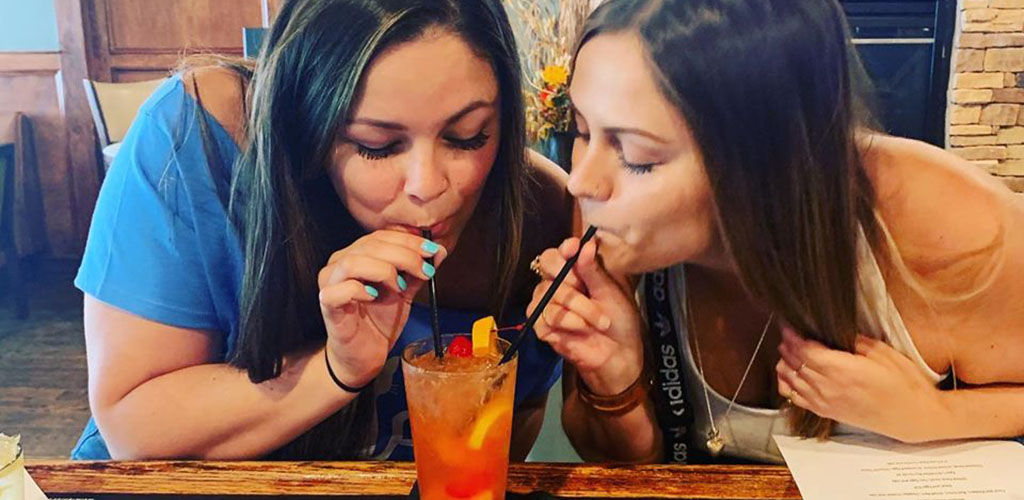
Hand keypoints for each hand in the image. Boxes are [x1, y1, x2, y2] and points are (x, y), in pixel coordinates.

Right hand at [318, 230, 446, 387]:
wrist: (362, 356)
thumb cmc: (377, 321)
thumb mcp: (404, 292)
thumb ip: (417, 271)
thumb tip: (439, 251)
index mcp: (357, 255)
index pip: (381, 236)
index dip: (409, 241)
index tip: (433, 250)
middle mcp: (339, 264)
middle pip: (370, 245)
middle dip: (404, 255)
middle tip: (425, 270)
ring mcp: (330, 283)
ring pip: (354, 262)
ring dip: (384, 270)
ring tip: (400, 287)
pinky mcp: (327, 305)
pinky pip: (339, 289)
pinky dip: (360, 289)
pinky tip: (374, 297)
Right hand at [529, 237, 644, 395]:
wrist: (617, 354)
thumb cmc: (619, 319)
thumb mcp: (611, 291)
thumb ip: (594, 270)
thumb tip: (586, 244)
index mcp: (575, 271)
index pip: (559, 252)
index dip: (565, 249)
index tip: (574, 248)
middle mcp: (557, 283)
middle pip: (548, 265)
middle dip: (573, 281)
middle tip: (590, 292)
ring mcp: (546, 303)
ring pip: (552, 293)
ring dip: (581, 309)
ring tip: (599, 321)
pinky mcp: (541, 325)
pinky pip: (547, 315)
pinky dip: (569, 323)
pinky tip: (582, 330)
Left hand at [776, 326, 948, 442]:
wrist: (914, 418)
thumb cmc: (904, 384)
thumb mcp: (884, 353)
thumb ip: (855, 341)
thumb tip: (837, 332)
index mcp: (842, 370)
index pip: (805, 350)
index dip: (793, 336)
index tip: (789, 325)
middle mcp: (828, 387)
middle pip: (795, 363)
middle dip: (788, 346)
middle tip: (788, 334)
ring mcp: (826, 402)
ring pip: (791, 381)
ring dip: (785, 364)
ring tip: (787, 351)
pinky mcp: (828, 413)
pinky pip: (797, 399)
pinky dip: (788, 386)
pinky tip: (789, 375)